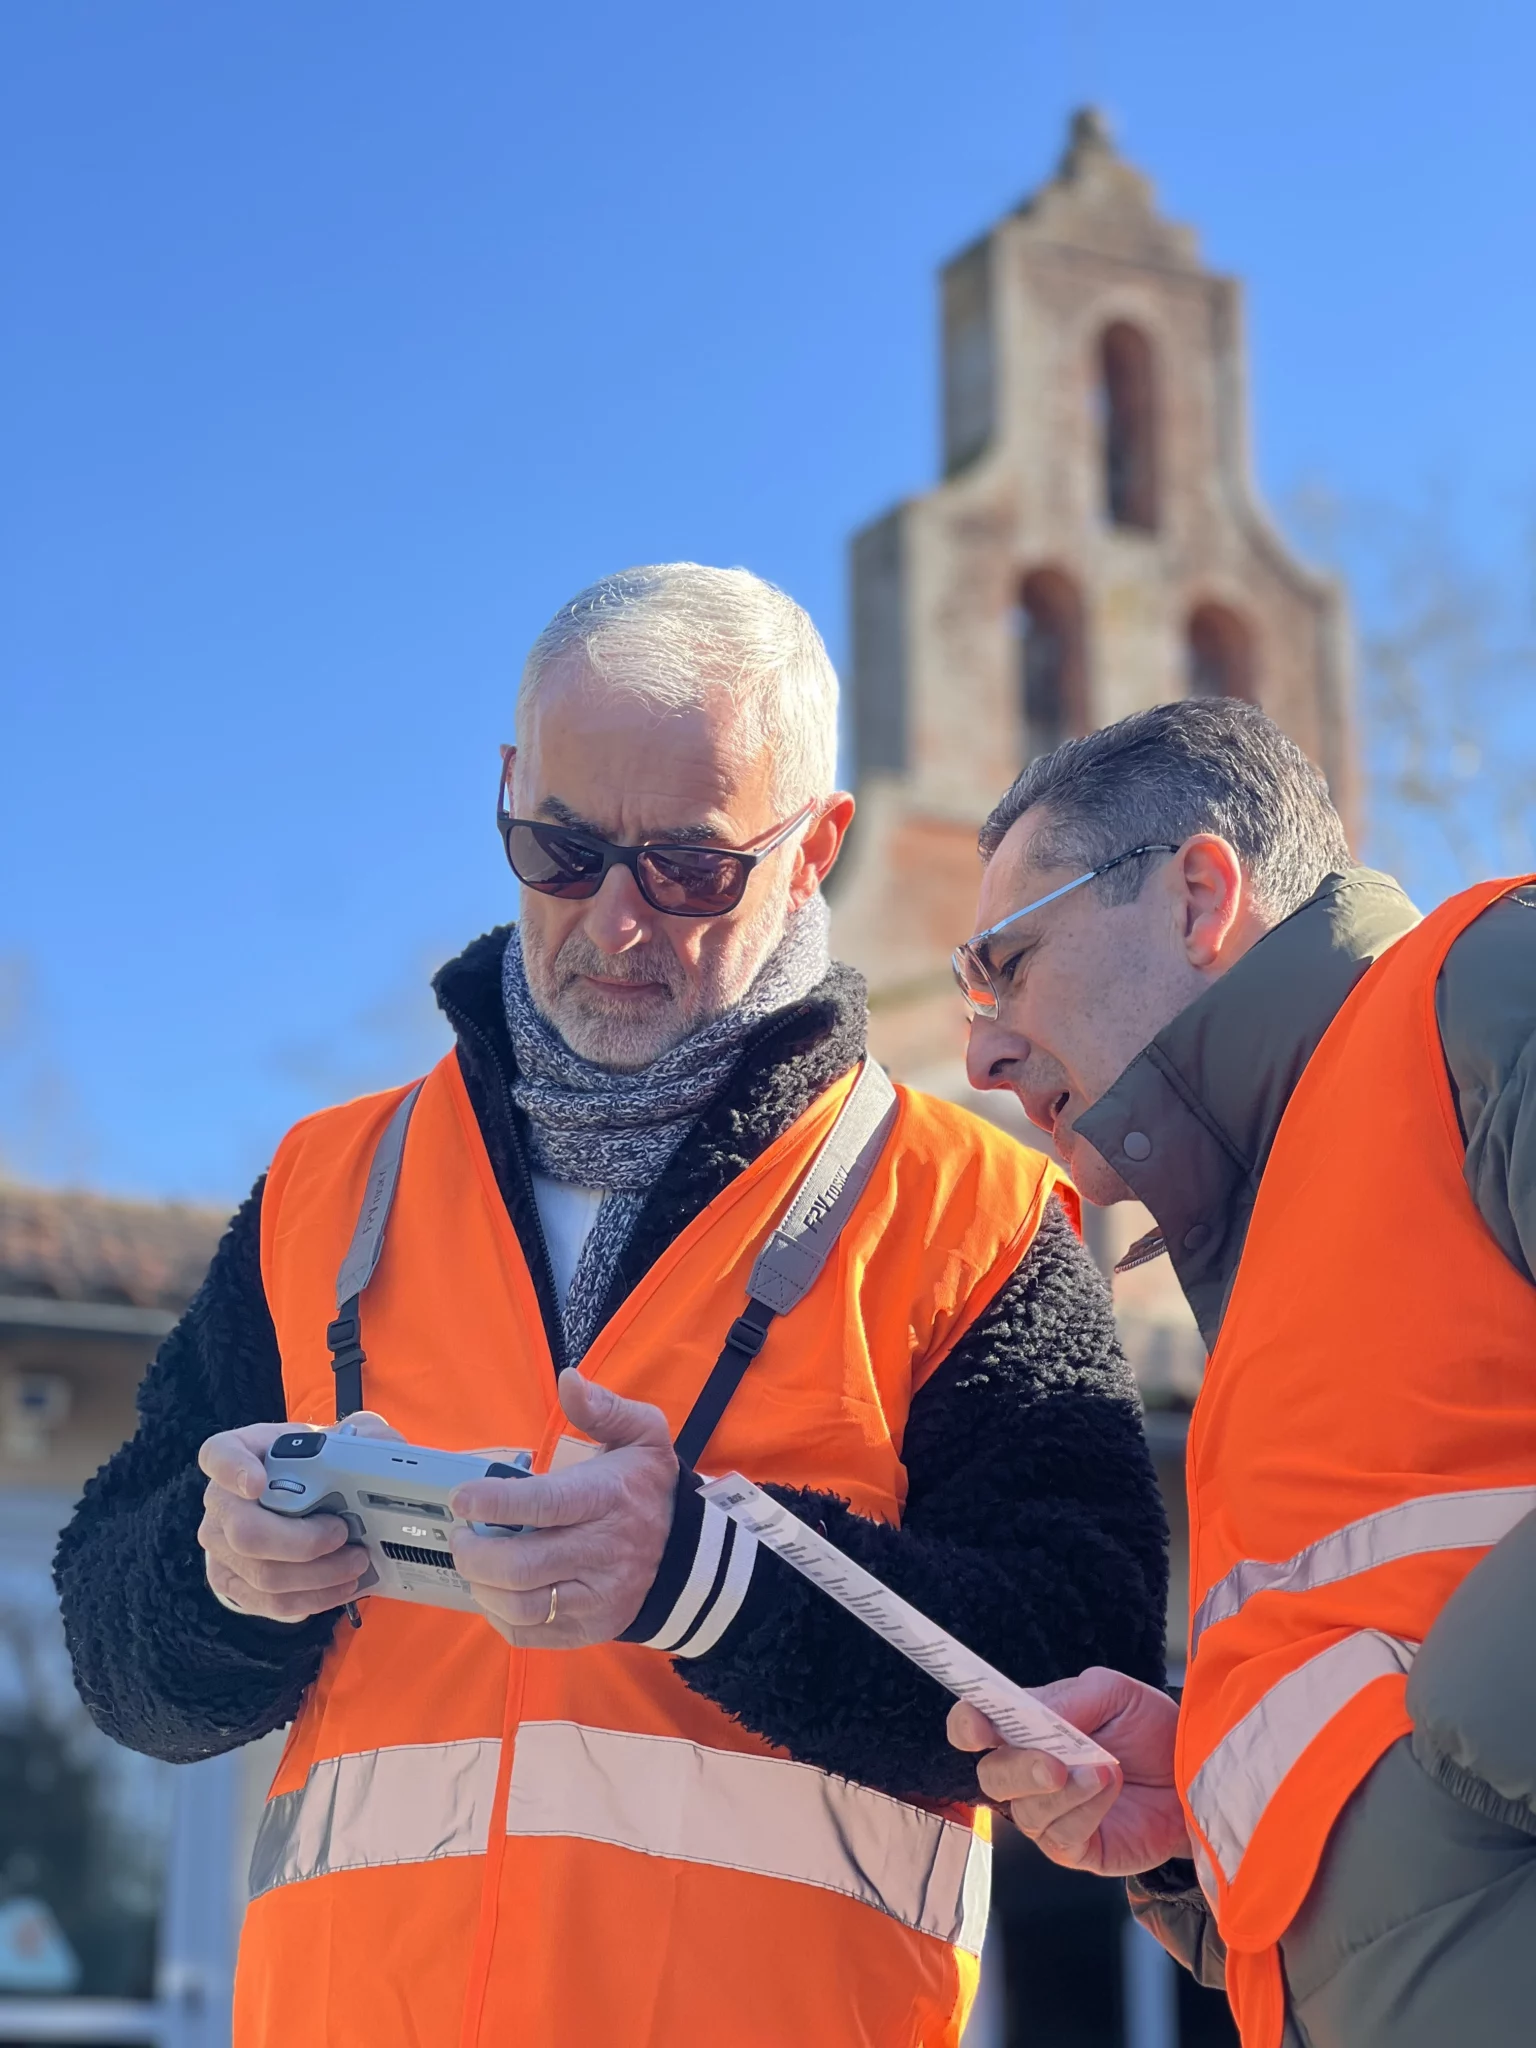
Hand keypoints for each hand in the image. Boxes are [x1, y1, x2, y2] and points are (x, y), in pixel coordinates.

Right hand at [197, 1412, 398, 1623]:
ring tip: (356, 1563)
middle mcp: (220, 1501)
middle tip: (343, 1533)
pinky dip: (314, 1598)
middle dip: (303, 1541)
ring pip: (263, 1575)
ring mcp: (220, 1546)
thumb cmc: (310, 1468)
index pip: (219, 1455)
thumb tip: (378, 1443)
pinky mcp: (232, 1583)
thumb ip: (361, 1433)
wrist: (293, 1502)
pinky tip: (342, 1585)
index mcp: (238, 1452)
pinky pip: (271, 1602)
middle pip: (244, 1531)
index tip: (258, 1482)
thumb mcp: (334, 1441)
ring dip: (318, 1575)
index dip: (233, 1470)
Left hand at [448, 1370, 677, 1649]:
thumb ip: (605, 1408)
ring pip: (523, 1605)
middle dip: (476, 1554)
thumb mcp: (643, 1435)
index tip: (461, 1499)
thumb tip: (568, 1379)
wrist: (689, 1556)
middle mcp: (602, 1552)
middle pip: (523, 1565)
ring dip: (483, 1587)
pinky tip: (496, 1592)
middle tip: (462, 1536)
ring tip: (475, 1564)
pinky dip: (499, 1616)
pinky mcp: (588, 1629)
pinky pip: (530, 1634)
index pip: (545, 1506)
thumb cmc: (649, 1489)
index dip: (496, 1503)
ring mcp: (596, 1597)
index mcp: (608, 1499)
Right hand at [948, 1667, 1188, 1875]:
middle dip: (1019, 1770)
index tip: (979, 1728)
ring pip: (1026, 1812)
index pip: (973, 1726)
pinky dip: (1085, 1812)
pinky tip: (1109, 1790)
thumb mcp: (1114, 1694)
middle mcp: (1027, 1773)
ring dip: (1065, 1792)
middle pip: (992, 1776)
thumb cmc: (1148, 1728)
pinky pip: (1061, 1837)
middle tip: (1054, 1765)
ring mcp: (1048, 1815)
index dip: (966, 1725)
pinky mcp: (1075, 1849)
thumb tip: (1033, 1712)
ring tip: (1105, 1772)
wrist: (1193, 1770)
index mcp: (1024, 1728)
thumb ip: (1069, 1698)